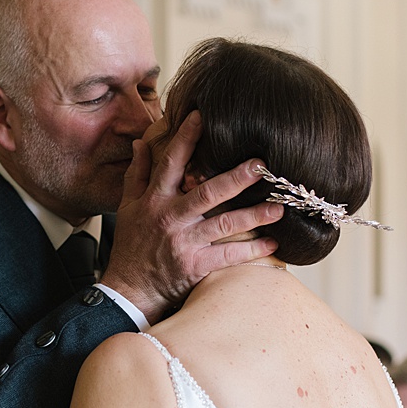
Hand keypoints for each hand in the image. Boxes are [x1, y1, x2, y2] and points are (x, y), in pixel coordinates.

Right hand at [100, 111, 283, 323]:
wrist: (128, 291)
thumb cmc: (131, 247)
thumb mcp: (127, 207)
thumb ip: (137, 174)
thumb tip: (141, 143)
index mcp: (154, 200)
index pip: (171, 163)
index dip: (185, 139)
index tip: (202, 116)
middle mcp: (170, 218)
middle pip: (207, 193)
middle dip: (235, 178)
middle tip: (261, 165)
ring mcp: (184, 243)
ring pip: (224, 225)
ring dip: (253, 215)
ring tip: (279, 207)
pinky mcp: (195, 266)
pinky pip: (228, 257)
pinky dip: (252, 251)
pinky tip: (273, 243)